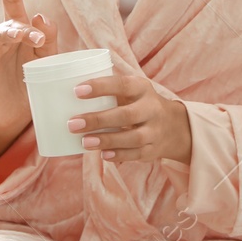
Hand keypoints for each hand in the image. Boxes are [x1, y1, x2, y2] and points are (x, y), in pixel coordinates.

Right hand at [0, 0, 56, 154]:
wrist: (18, 115)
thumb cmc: (33, 82)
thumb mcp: (47, 59)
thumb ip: (48, 38)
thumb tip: (41, 16)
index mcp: (20, 32)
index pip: (17, 7)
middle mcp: (4, 39)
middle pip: (6, 15)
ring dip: (7, 31)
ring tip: (19, 34)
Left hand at [69, 72, 192, 164]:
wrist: (174, 126)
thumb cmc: (139, 104)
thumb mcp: (132, 91)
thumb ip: (109, 91)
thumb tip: (66, 93)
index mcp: (142, 88)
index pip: (122, 85)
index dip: (100, 87)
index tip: (77, 91)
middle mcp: (151, 109)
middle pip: (126, 115)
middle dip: (98, 120)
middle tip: (72, 123)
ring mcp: (154, 131)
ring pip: (132, 137)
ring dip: (107, 140)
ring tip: (84, 142)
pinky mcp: (153, 150)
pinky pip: (136, 154)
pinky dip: (119, 155)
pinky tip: (102, 155)